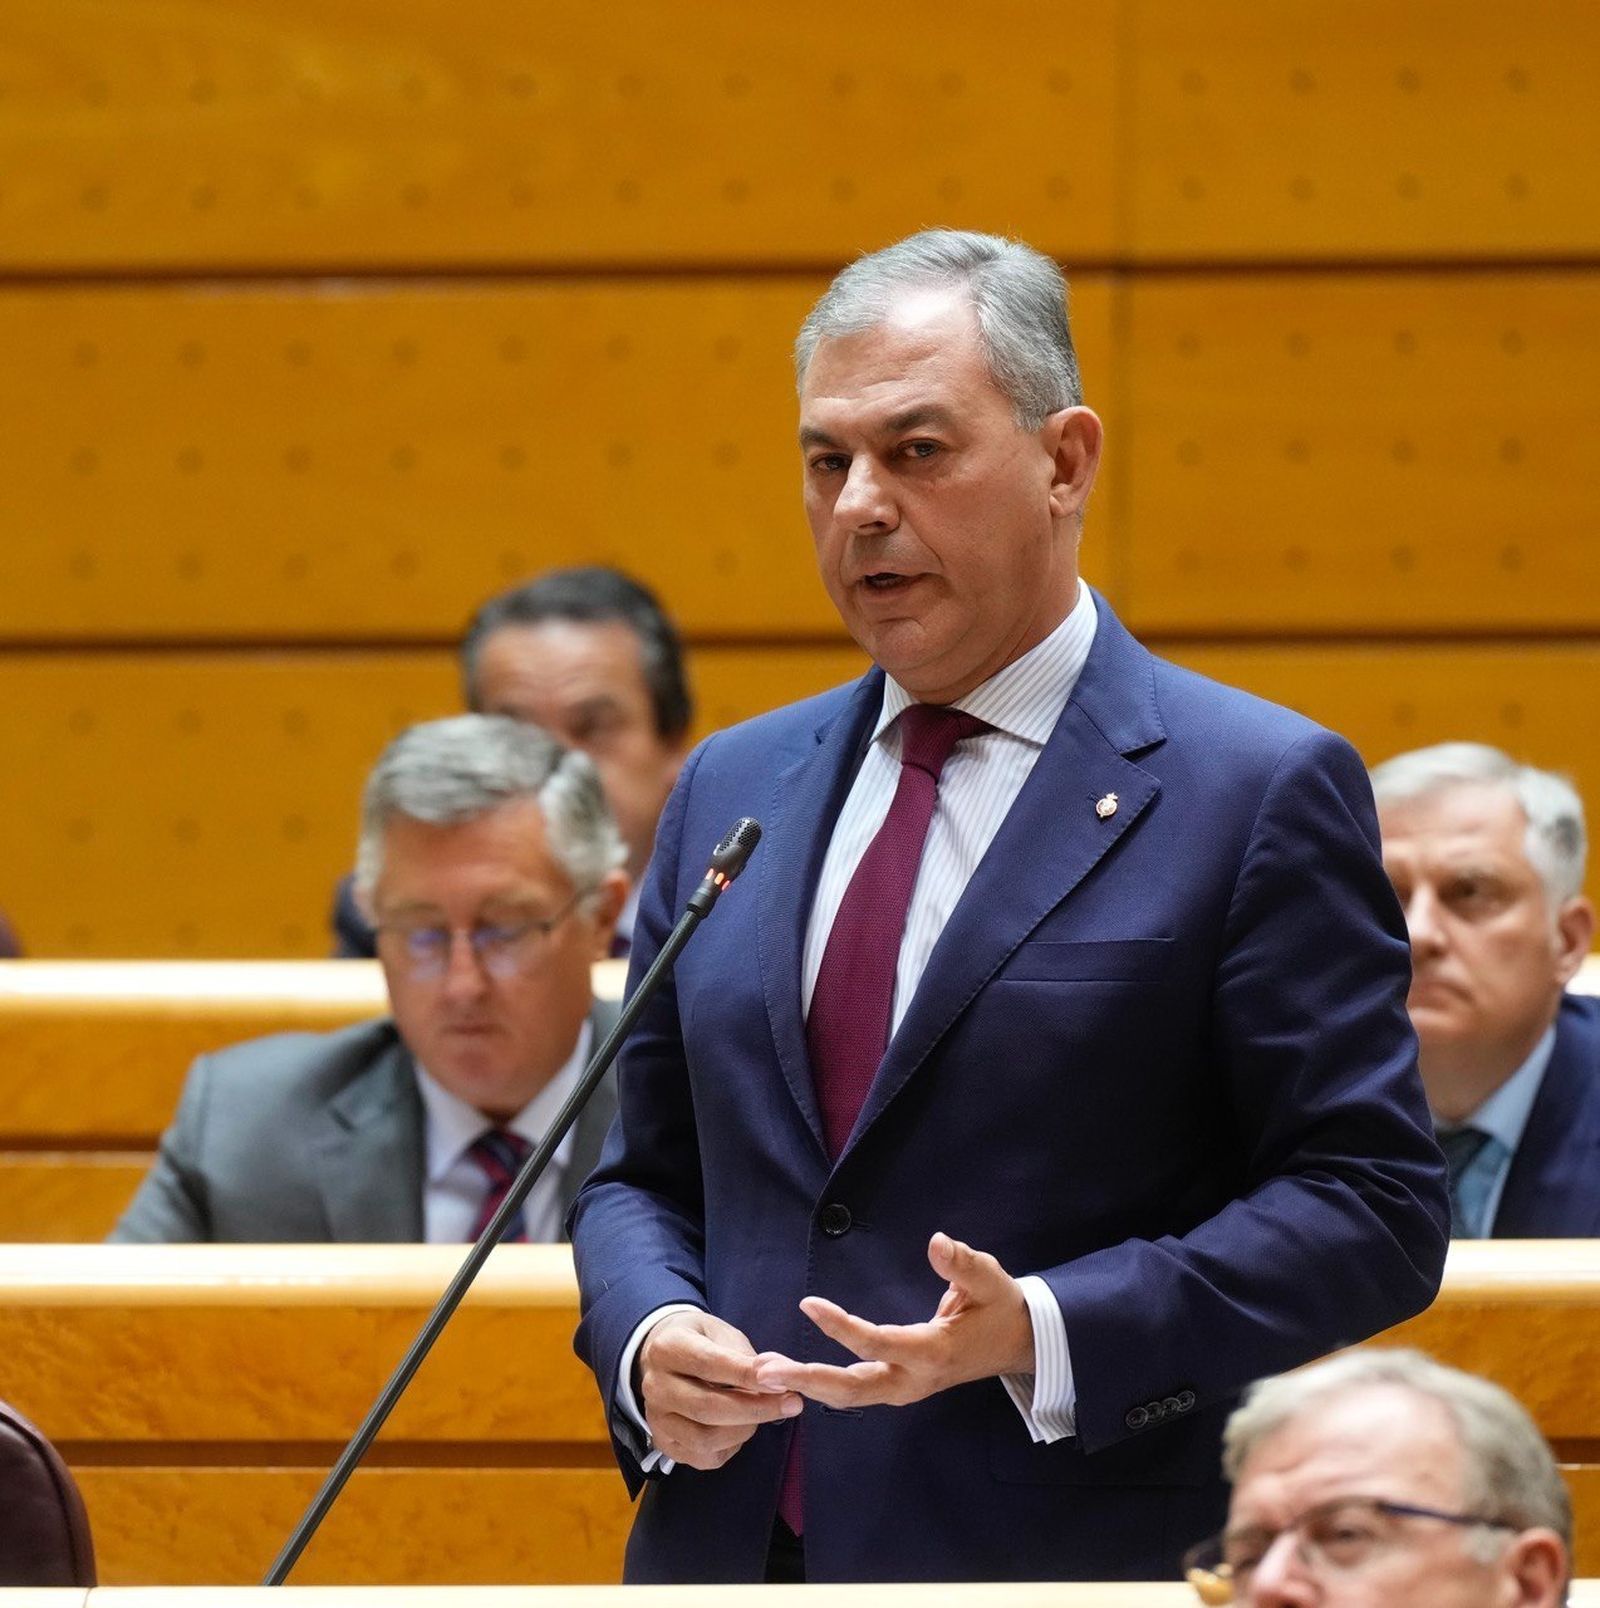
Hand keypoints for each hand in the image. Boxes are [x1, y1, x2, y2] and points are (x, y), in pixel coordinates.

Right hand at [638, 1309, 802, 1469]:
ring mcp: (657, 1420)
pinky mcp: (665, 1445)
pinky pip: (705, 1457)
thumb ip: (746, 1355)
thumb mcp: (722, 1333)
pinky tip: (742, 1426)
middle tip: (793, 1403)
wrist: (666, 1360)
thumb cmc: (702, 1342)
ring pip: (706, 1439)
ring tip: (766, 1412)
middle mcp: (655, 1387)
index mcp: (667, 1349)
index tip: (782, 1381)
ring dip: (746, 1428)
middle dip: (756, 1408)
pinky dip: (732, 1445)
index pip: (709, 1364)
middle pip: (707, 1407)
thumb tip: (777, 1374)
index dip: (746, 1375)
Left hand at [752, 1232, 1033, 1408]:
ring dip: (807, 1384)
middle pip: (853, 1390)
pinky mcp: (898, 1387)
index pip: (878, 1343)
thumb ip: (962, 1263)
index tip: (807, 1304)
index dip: (841, 1326)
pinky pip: (855, 1392)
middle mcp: (913, 1380)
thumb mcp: (989, 1279)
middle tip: (764, 1370)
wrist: (1017, 1343)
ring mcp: (904, 1389)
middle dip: (808, 1380)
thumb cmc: (1000, 1307)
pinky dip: (821, 1385)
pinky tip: (792, 1372)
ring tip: (765, 1370)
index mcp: (932, 1352)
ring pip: (850, 1397)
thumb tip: (936, 1242)